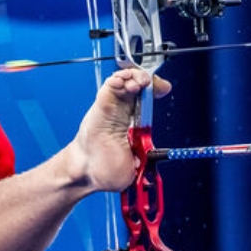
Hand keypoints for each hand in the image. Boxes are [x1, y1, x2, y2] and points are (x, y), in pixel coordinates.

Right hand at [73, 69, 171, 191]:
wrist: (87, 172)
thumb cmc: (106, 169)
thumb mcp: (137, 167)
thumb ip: (150, 159)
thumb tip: (160, 156)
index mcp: (136, 124)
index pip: (149, 100)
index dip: (157, 90)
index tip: (164, 88)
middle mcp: (125, 112)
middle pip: (140, 86)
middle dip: (148, 80)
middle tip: (150, 83)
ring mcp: (113, 107)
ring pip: (126, 81)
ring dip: (134, 77)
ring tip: (136, 84)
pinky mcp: (101, 104)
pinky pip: (110, 85)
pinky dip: (117, 79)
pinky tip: (120, 82)